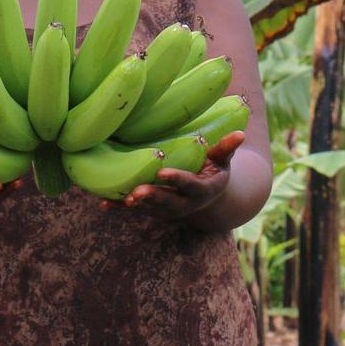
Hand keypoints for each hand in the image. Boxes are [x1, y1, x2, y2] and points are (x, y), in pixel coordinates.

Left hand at [104, 131, 242, 220]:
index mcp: (201, 190)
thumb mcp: (222, 161)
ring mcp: (167, 210)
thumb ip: (227, 149)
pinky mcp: (153, 210)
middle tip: (136, 193)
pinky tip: (103, 203)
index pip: (189, 186)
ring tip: (120, 199)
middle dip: (151, 198)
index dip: (177, 180)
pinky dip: (120, 207)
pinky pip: (135, 211)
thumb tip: (241, 134)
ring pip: (149, 209)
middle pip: (166, 203)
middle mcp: (183, 204)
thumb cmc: (213, 170)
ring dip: (134, 206)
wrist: (207, 199)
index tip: (163, 173)